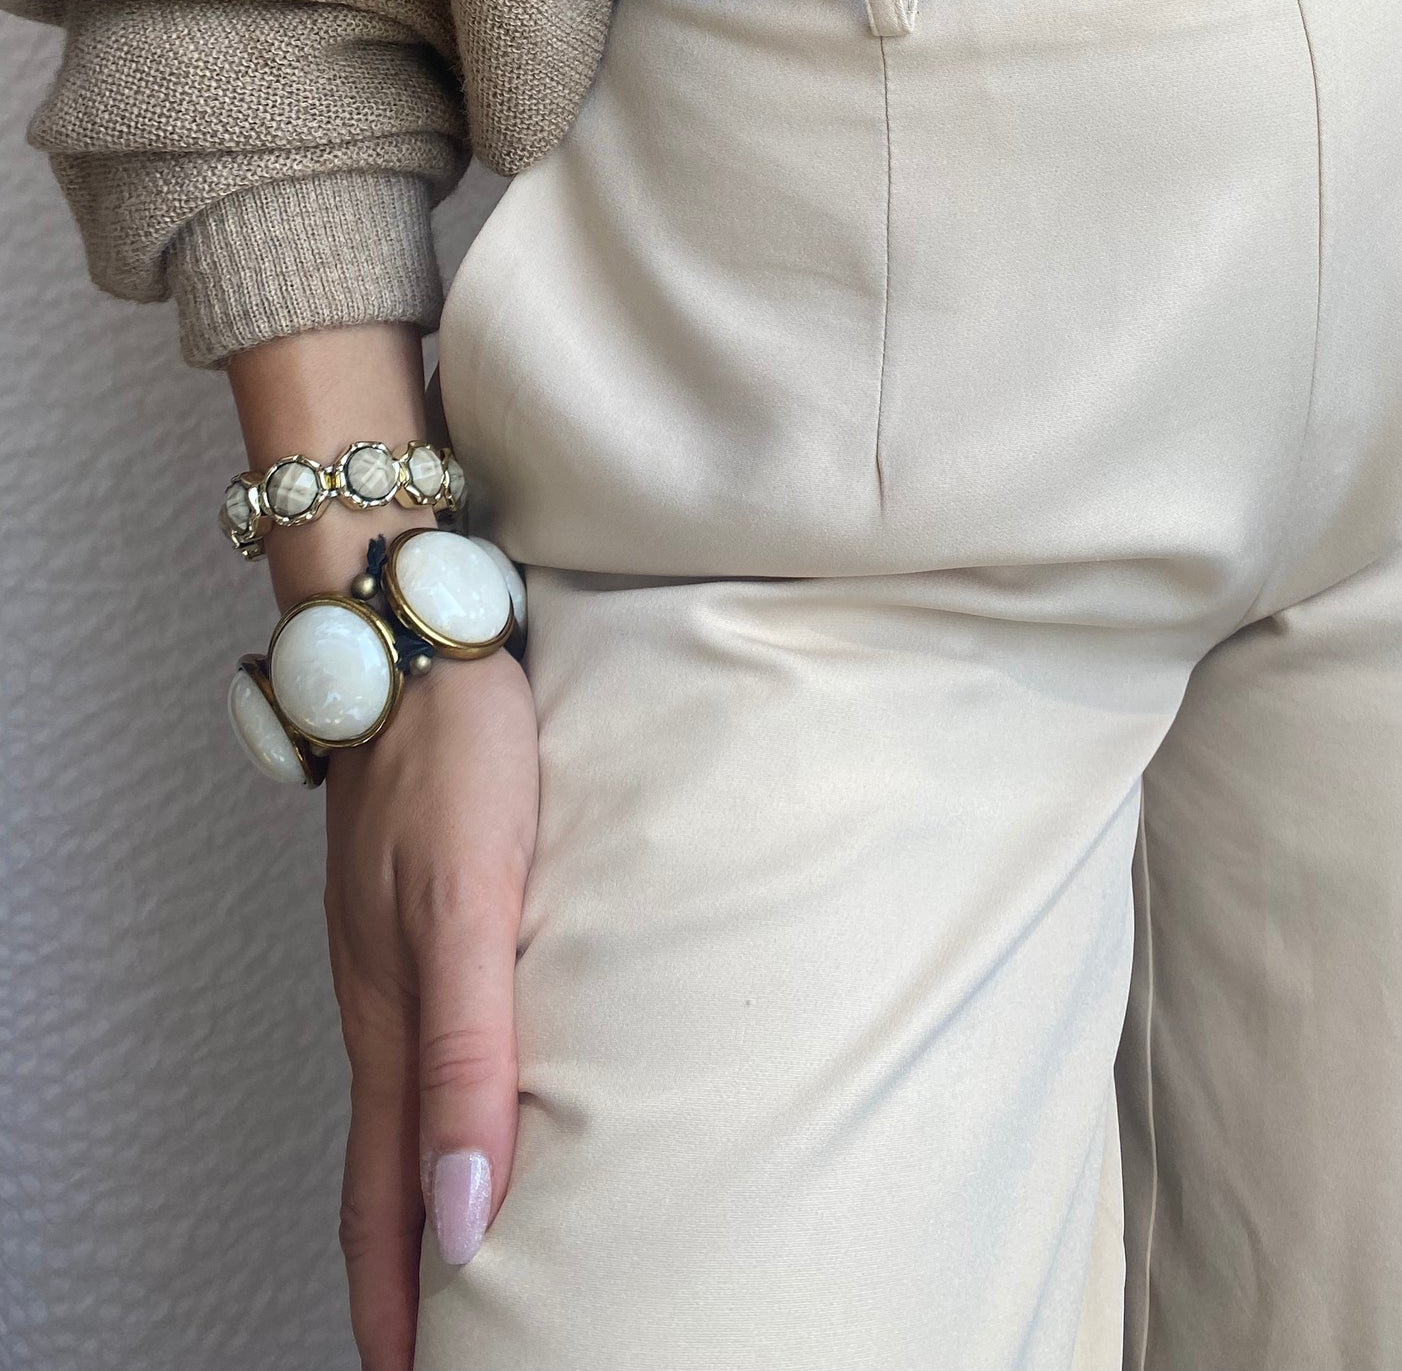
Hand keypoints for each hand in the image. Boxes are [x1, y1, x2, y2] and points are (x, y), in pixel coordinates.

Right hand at [325, 645, 538, 1370]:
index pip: (386, 1206)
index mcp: (392, 1022)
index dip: (398, 1306)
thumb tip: (467, 1215)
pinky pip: (438, 1029)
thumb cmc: (451, 753)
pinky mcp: (428, 900)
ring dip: (431, 1187)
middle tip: (445, 1349)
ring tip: (467, 1252)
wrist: (415, 630)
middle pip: (391, 1171)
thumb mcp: (470, 911)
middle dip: (409, 1272)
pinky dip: (453, 1095)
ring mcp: (400, 950)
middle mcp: (388, 1000)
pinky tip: (488, 1087)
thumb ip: (470, 1057)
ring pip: (413, 1101)